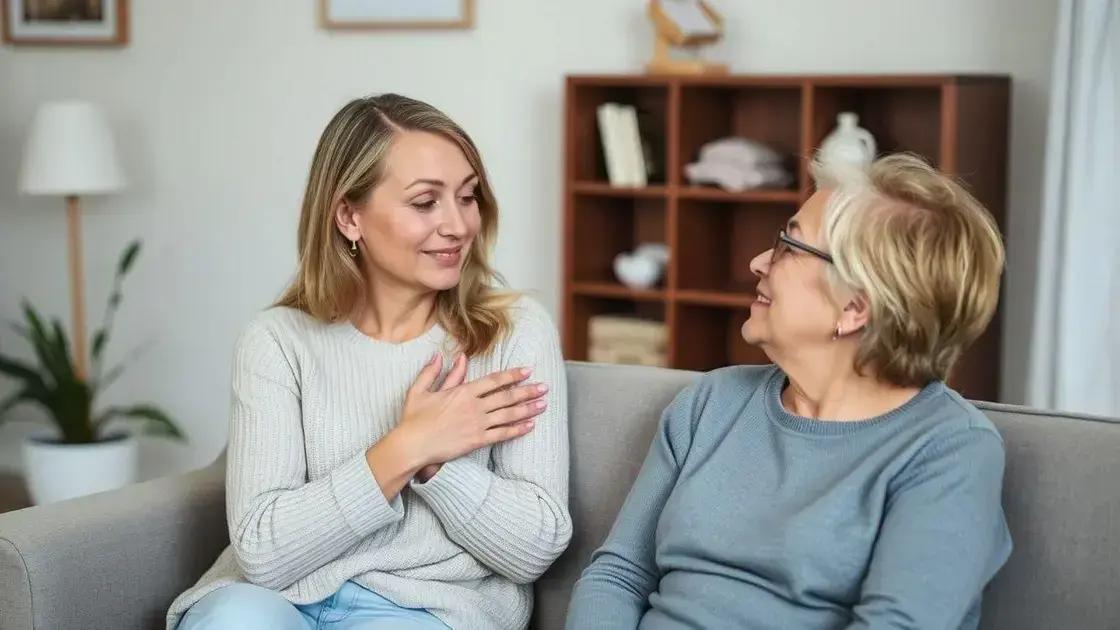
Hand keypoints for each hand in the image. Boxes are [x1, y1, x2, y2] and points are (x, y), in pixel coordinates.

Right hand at [399, 353, 547, 472]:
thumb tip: (441, 356)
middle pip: (507, 396)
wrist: (412, 445)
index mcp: (463, 391)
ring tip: (543, 404)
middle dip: (528, 390)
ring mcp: (477, 424)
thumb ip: (433, 372)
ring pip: (509, 414)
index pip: (494, 380)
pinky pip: (502, 434)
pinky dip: (518, 429)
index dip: (513, 375)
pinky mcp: (477, 441)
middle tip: (545, 387)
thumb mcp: (420, 390)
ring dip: (528, 408)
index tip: (528, 371)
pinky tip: (530, 425)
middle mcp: (474, 406)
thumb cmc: (414, 418)